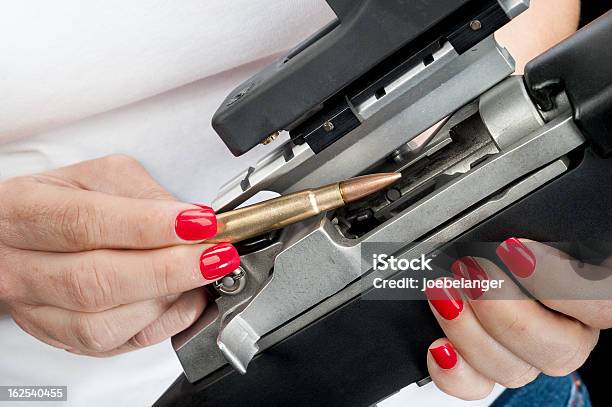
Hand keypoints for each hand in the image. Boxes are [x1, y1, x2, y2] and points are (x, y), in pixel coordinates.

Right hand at [0, 155, 239, 355]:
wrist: (20, 236)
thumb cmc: (60, 201)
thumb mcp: (97, 176)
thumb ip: (143, 194)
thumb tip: (190, 221)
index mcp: (23, 212)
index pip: (87, 223)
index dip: (150, 226)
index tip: (199, 224)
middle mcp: (20, 267)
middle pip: (97, 281)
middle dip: (169, 270)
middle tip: (215, 255)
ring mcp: (36, 309)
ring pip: (104, 324)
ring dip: (166, 300)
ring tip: (201, 274)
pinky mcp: (61, 337)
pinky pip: (114, 345)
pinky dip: (160, 324)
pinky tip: (184, 298)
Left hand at [424, 238, 611, 399]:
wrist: (484, 255)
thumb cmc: (516, 238)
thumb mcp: (546, 226)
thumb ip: (551, 233)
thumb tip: (519, 239)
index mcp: (591, 296)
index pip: (601, 303)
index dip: (559, 281)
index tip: (513, 248)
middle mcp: (568, 331)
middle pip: (559, 349)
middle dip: (505, 311)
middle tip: (471, 272)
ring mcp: (530, 353)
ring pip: (515, 371)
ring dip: (470, 331)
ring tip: (443, 292)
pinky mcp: (492, 365)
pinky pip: (480, 386)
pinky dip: (455, 371)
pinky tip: (439, 346)